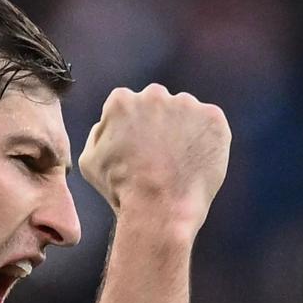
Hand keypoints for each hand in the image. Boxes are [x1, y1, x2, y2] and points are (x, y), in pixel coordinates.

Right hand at [79, 84, 230, 234]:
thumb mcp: (89, 161)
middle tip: (161, 157)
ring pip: (186, 113)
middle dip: (160, 124)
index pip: (128, 106)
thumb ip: (98, 133)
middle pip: (158, 104)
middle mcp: (154, 94)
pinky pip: (210, 125)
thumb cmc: (121, 190)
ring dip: (184, 131)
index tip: (139, 149)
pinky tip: (196, 164)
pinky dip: (207, 141)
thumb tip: (108, 124)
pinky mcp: (212, 117)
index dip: (134, 129)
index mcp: (121, 101)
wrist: (159, 208)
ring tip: (180, 164)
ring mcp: (186, 104)